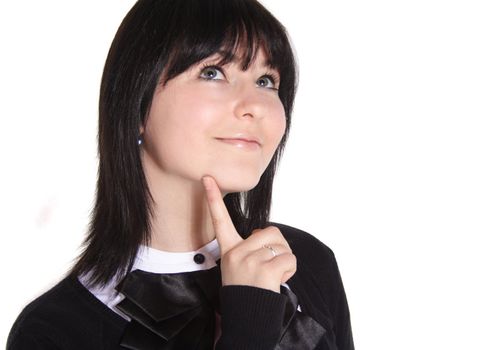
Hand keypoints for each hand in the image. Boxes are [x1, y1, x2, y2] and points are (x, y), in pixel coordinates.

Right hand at [202, 175, 296, 292]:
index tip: (208, 178)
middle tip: (269, 266)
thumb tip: (263, 234)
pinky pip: (289, 259)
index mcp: (229, 250)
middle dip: (278, 247)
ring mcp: (249, 262)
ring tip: (271, 276)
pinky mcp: (263, 271)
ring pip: (282, 246)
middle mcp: (236, 253)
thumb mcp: (239, 266)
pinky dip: (290, 270)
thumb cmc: (247, 290)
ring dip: (285, 261)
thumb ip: (250, 247)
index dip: (213, 198)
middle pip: (271, 232)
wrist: (248, 318)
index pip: (220, 220)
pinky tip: (277, 281)